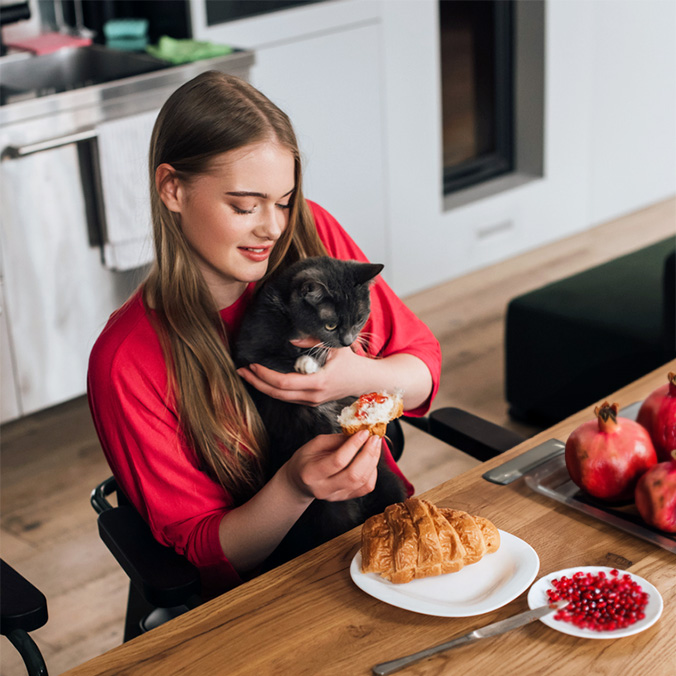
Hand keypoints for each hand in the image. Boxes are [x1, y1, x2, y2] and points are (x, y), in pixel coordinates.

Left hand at [237, 345, 368, 405]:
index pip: (284, 382)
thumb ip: (314, 340)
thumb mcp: (337, 345)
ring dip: (262, 386)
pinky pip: (288, 398)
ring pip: (281, 398)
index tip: (253, 364)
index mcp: (318, 382)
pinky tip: (264, 380)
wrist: (368, 381)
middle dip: (256, 382)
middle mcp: (313, 395)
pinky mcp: (313, 401)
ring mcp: (313, 401)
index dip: (265, 375)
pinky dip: (274, 389)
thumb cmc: (354, 361)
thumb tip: (292, 338)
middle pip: (277, 393)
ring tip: (247, 374)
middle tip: (241, 370)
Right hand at [281, 430, 381, 501]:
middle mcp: (324, 489)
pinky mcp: (346, 498)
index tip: (363, 432)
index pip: (338, 461)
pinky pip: (366, 487)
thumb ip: (336, 439)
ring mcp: (336, 496)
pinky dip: (373, 472)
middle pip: (353, 475)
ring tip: (375, 445)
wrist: (299, 482)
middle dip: (368, 454)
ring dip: (373, 461)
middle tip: (374, 438)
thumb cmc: (305, 460)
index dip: (353, 446)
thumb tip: (358, 433)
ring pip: (363, 482)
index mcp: (311, 474)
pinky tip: (371, 460)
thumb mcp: (314, 444)